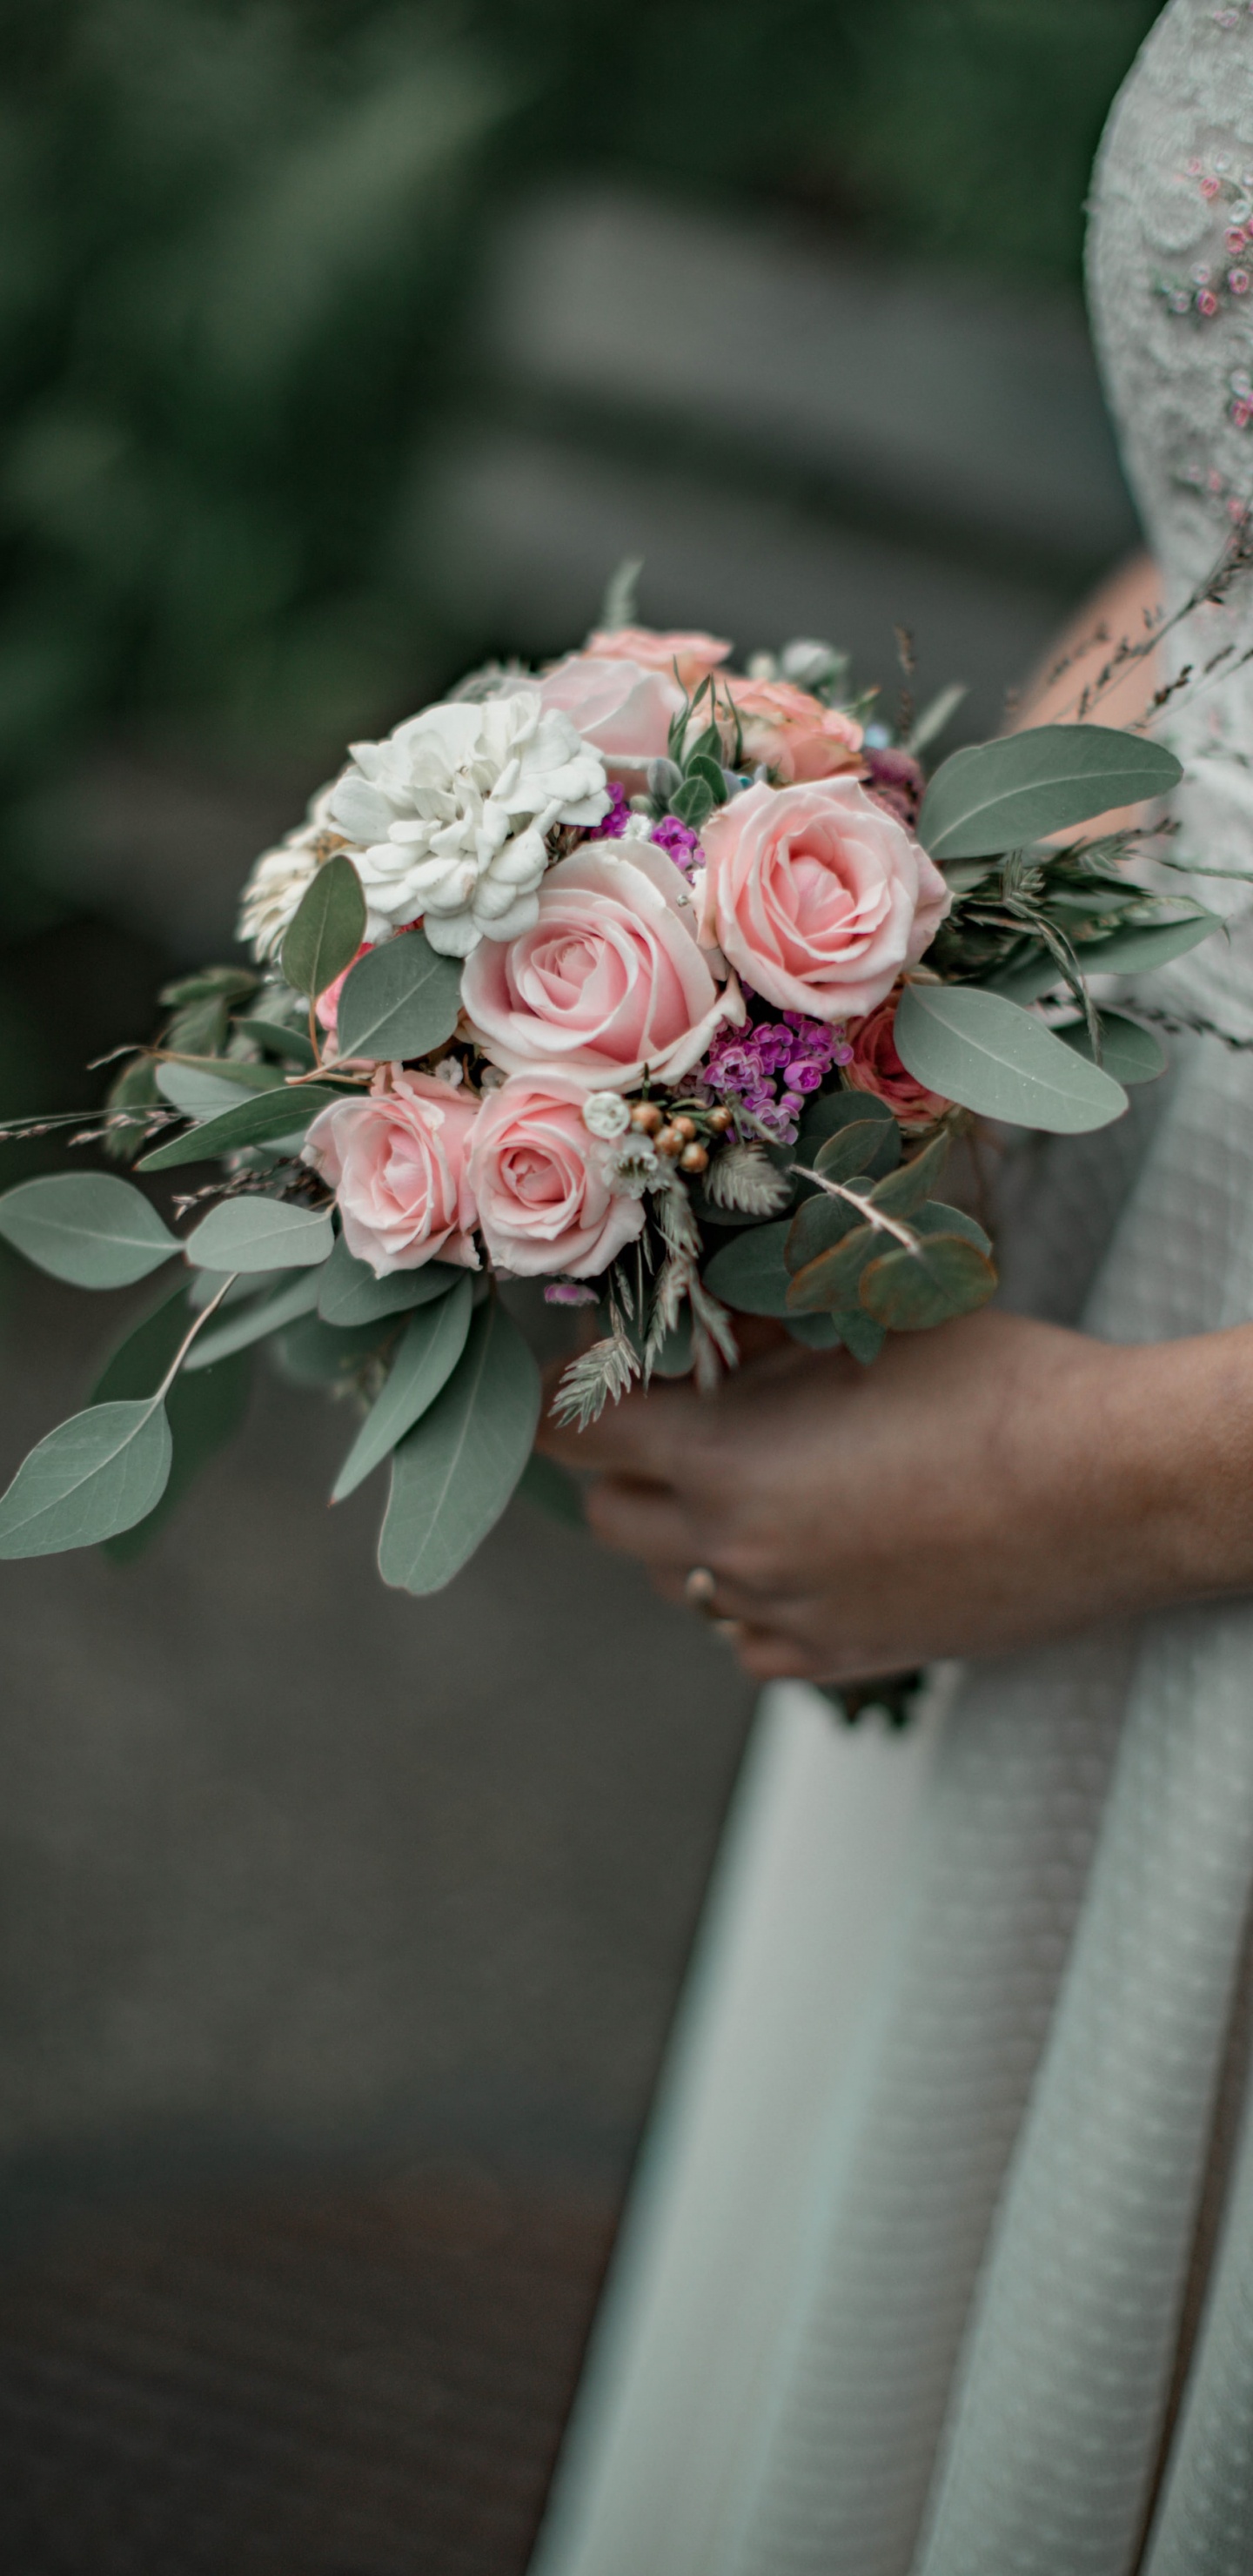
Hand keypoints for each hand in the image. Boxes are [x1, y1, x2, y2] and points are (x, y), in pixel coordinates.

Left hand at [537, 1310, 1252, 1683]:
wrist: (1113, 1487)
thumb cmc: (999, 1385)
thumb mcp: (860, 1328)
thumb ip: (758, 1333)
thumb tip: (703, 1323)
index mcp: (724, 1460)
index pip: (574, 1433)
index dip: (570, 1393)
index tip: (593, 1369)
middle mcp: (736, 1551)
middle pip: (609, 1518)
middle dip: (626, 1463)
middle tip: (677, 1417)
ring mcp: (788, 1616)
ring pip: (677, 1583)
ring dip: (689, 1531)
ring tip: (758, 1477)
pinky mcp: (845, 1658)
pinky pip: (746, 1641)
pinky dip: (750, 1599)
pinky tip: (804, 1550)